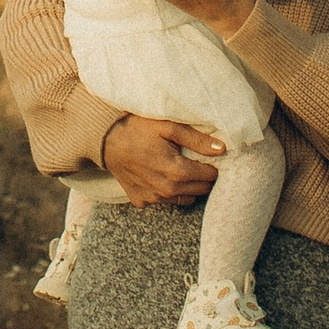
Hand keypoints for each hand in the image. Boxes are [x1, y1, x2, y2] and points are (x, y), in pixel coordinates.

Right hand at [99, 114, 223, 205]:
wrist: (105, 140)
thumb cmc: (138, 129)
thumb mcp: (169, 127)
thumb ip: (197, 139)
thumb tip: (222, 149)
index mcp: (176, 172)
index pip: (210, 177)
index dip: (213, 166)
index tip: (210, 157)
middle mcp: (166, 190)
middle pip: (201, 190)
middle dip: (204, 177)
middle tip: (197, 161)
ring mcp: (153, 198)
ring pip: (184, 198)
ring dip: (187, 186)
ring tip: (180, 168)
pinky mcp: (142, 201)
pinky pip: (164, 201)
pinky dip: (168, 191)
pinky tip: (161, 175)